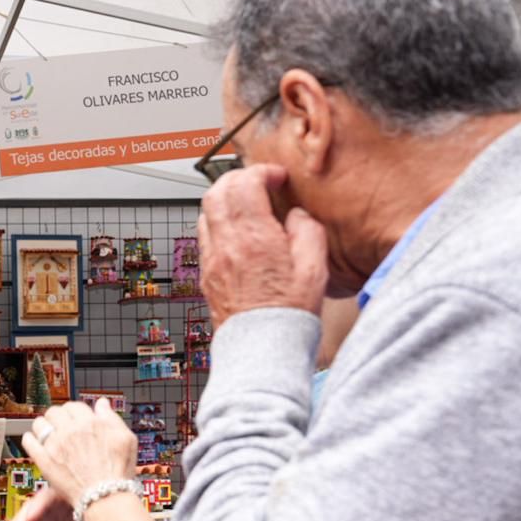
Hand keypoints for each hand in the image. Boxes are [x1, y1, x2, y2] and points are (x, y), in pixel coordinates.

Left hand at [21, 399, 137, 505]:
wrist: (105, 497)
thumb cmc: (118, 472)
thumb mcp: (126, 439)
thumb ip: (111, 417)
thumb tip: (101, 403)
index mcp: (90, 423)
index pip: (74, 406)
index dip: (75, 412)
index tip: (75, 419)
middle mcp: (71, 431)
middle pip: (55, 412)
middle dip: (58, 417)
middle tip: (60, 425)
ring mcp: (55, 445)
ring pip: (40, 423)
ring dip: (43, 425)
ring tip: (47, 432)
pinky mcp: (44, 460)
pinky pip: (28, 441)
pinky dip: (29, 438)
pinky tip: (33, 441)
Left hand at [197, 164, 328, 325]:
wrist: (261, 348)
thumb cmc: (288, 313)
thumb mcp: (315, 267)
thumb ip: (307, 231)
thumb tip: (296, 215)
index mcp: (253, 237)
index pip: (245, 184)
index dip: (262, 172)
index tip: (277, 178)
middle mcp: (226, 245)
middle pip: (217, 192)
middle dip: (238, 179)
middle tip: (259, 183)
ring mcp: (211, 260)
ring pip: (206, 212)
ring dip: (225, 200)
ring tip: (248, 206)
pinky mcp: (206, 274)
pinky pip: (205, 236)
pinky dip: (219, 223)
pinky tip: (238, 233)